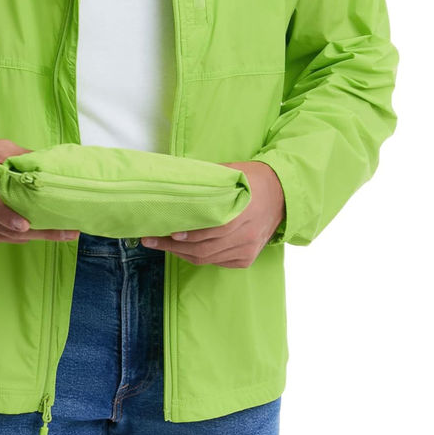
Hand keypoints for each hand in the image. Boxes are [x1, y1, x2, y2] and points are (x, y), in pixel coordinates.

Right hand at [0, 139, 80, 243]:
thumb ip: (18, 156)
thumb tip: (46, 164)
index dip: (6, 216)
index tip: (25, 224)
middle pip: (6, 228)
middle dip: (39, 232)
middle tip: (67, 231)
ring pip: (10, 237)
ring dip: (39, 236)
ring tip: (66, 233)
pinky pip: (6, 238)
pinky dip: (27, 236)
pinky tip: (47, 232)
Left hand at [139, 160, 284, 267]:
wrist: (283, 194)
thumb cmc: (254, 180)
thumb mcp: (232, 172)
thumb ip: (208, 179)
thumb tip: (177, 179)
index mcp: (245, 212)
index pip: (215, 230)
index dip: (191, 234)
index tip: (169, 232)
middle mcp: (246, 235)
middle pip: (205, 248)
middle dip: (173, 247)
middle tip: (150, 240)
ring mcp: (247, 249)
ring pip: (208, 258)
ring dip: (181, 253)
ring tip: (159, 245)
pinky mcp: (246, 258)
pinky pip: (217, 262)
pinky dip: (198, 257)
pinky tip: (182, 250)